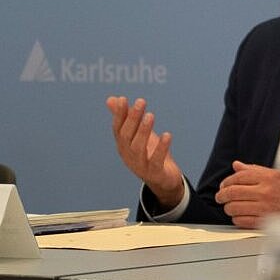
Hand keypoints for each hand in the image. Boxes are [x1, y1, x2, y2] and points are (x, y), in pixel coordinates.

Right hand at [106, 96, 185, 210]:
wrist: (162, 180)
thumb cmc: (149, 153)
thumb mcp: (138, 135)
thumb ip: (126, 118)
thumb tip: (112, 99)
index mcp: (123, 145)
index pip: (118, 128)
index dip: (119, 114)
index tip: (123, 99)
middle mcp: (128, 155)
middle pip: (127, 136)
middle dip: (133, 118)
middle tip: (141, 102)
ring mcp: (140, 165)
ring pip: (138, 148)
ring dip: (144, 131)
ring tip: (150, 115)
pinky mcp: (154, 172)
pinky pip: (156, 160)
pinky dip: (161, 148)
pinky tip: (167, 135)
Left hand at [215, 161, 279, 228]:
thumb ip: (256, 171)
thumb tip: (238, 166)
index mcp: (269, 177)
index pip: (239, 177)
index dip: (227, 182)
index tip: (224, 186)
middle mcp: (266, 191)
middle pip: (233, 192)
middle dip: (223, 195)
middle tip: (221, 197)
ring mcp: (265, 207)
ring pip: (234, 207)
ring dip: (229, 208)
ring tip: (230, 207)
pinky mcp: (265, 221)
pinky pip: (242, 221)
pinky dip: (237, 219)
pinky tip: (240, 216)